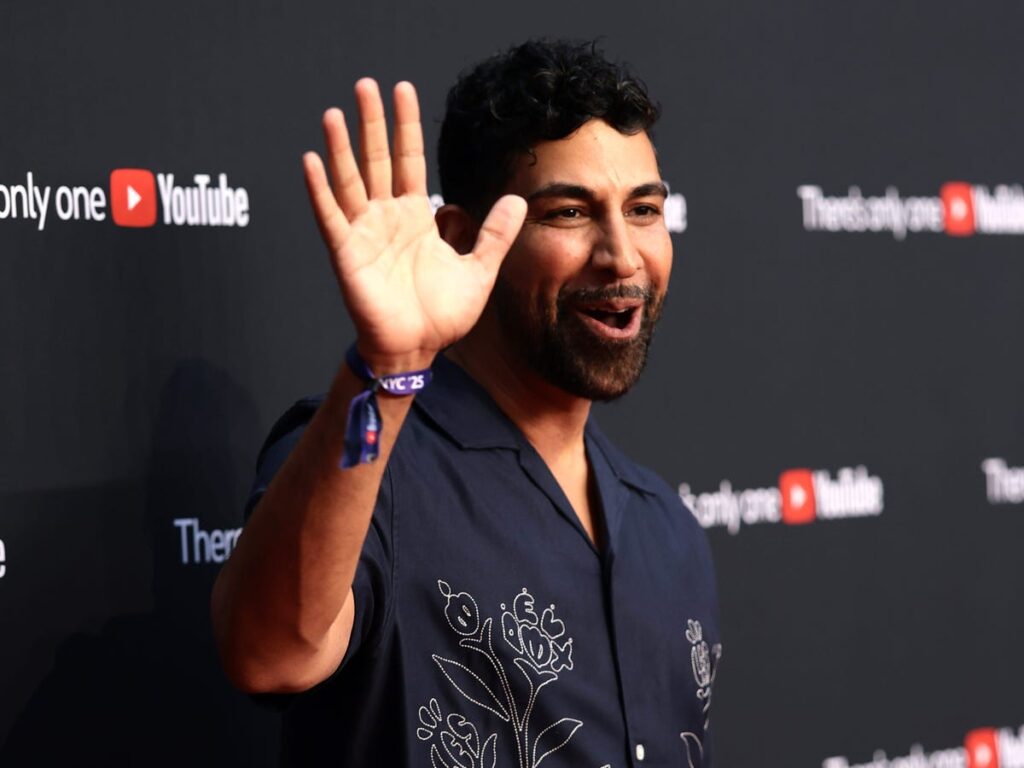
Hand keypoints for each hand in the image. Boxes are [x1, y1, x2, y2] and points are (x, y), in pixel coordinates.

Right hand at [303, 79, 526, 370]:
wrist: (416, 349)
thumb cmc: (441, 315)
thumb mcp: (478, 270)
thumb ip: (494, 234)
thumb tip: (518, 200)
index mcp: (415, 217)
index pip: (409, 160)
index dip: (407, 126)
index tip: (403, 91)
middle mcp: (386, 218)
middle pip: (377, 160)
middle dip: (372, 123)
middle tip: (366, 84)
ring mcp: (363, 233)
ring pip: (350, 181)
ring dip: (340, 148)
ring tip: (335, 113)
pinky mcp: (345, 254)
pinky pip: (330, 217)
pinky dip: (319, 191)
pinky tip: (311, 161)